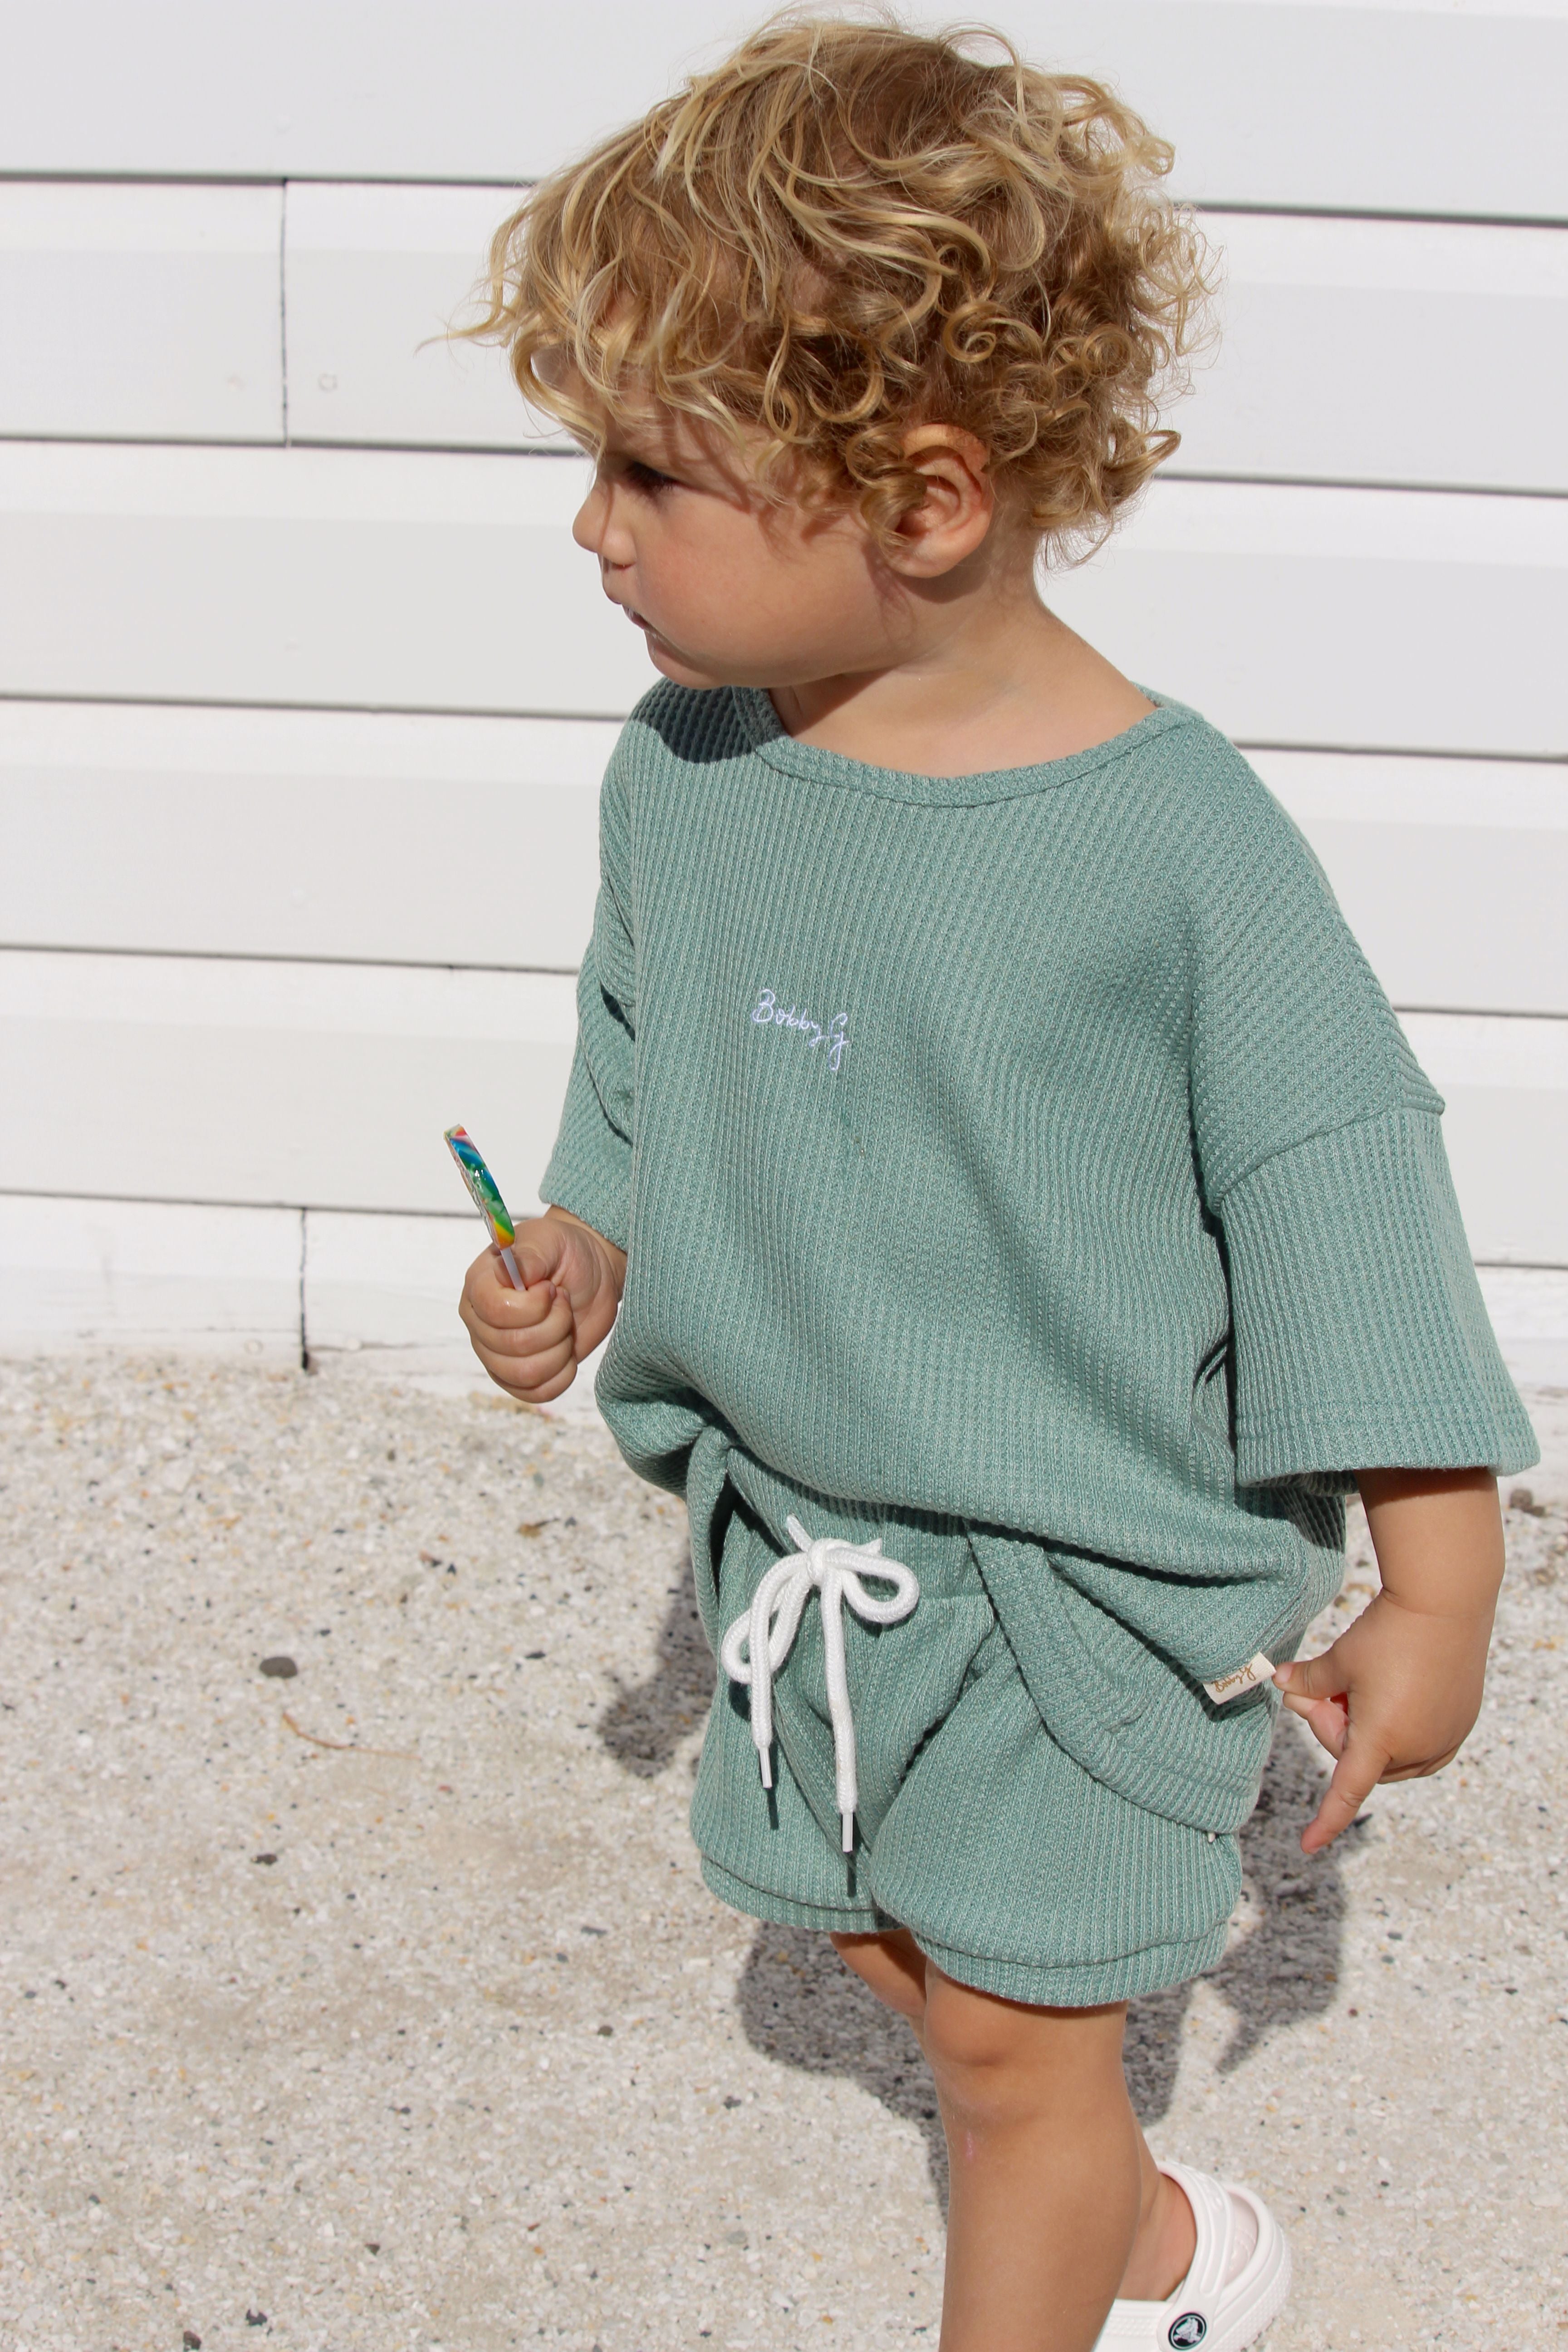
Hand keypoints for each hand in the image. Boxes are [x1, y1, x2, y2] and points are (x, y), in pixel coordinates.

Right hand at [458, 1207, 625, 1404]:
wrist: (591, 1274)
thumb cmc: (566, 1252)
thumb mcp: (551, 1241)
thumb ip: (529, 1256)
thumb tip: (509, 1271)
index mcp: (479, 1287)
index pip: (496, 1311)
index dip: (533, 1305)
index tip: (551, 1288)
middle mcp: (480, 1324)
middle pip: (513, 1345)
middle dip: (554, 1324)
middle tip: (564, 1303)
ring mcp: (496, 1354)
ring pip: (525, 1374)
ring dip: (559, 1350)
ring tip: (565, 1325)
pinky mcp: (517, 1376)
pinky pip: (536, 1393)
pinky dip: (561, 1375)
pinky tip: (567, 1351)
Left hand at [1273, 1467, 1503, 1854]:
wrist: (1446, 1603)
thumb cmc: (1389, 1632)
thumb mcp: (1341, 1659)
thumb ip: (1309, 1682)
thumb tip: (1281, 1684)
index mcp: (1381, 1739)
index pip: (1346, 1791)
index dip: (1325, 1820)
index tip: (1307, 1846)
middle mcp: (1417, 1750)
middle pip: (1358, 1757)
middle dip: (1335, 1726)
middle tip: (1323, 1687)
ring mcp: (1444, 1739)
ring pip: (1389, 1751)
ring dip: (1367, 1725)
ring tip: (1363, 1681)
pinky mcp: (1460, 1724)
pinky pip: (1419, 1741)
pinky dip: (1397, 1723)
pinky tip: (1392, 1687)